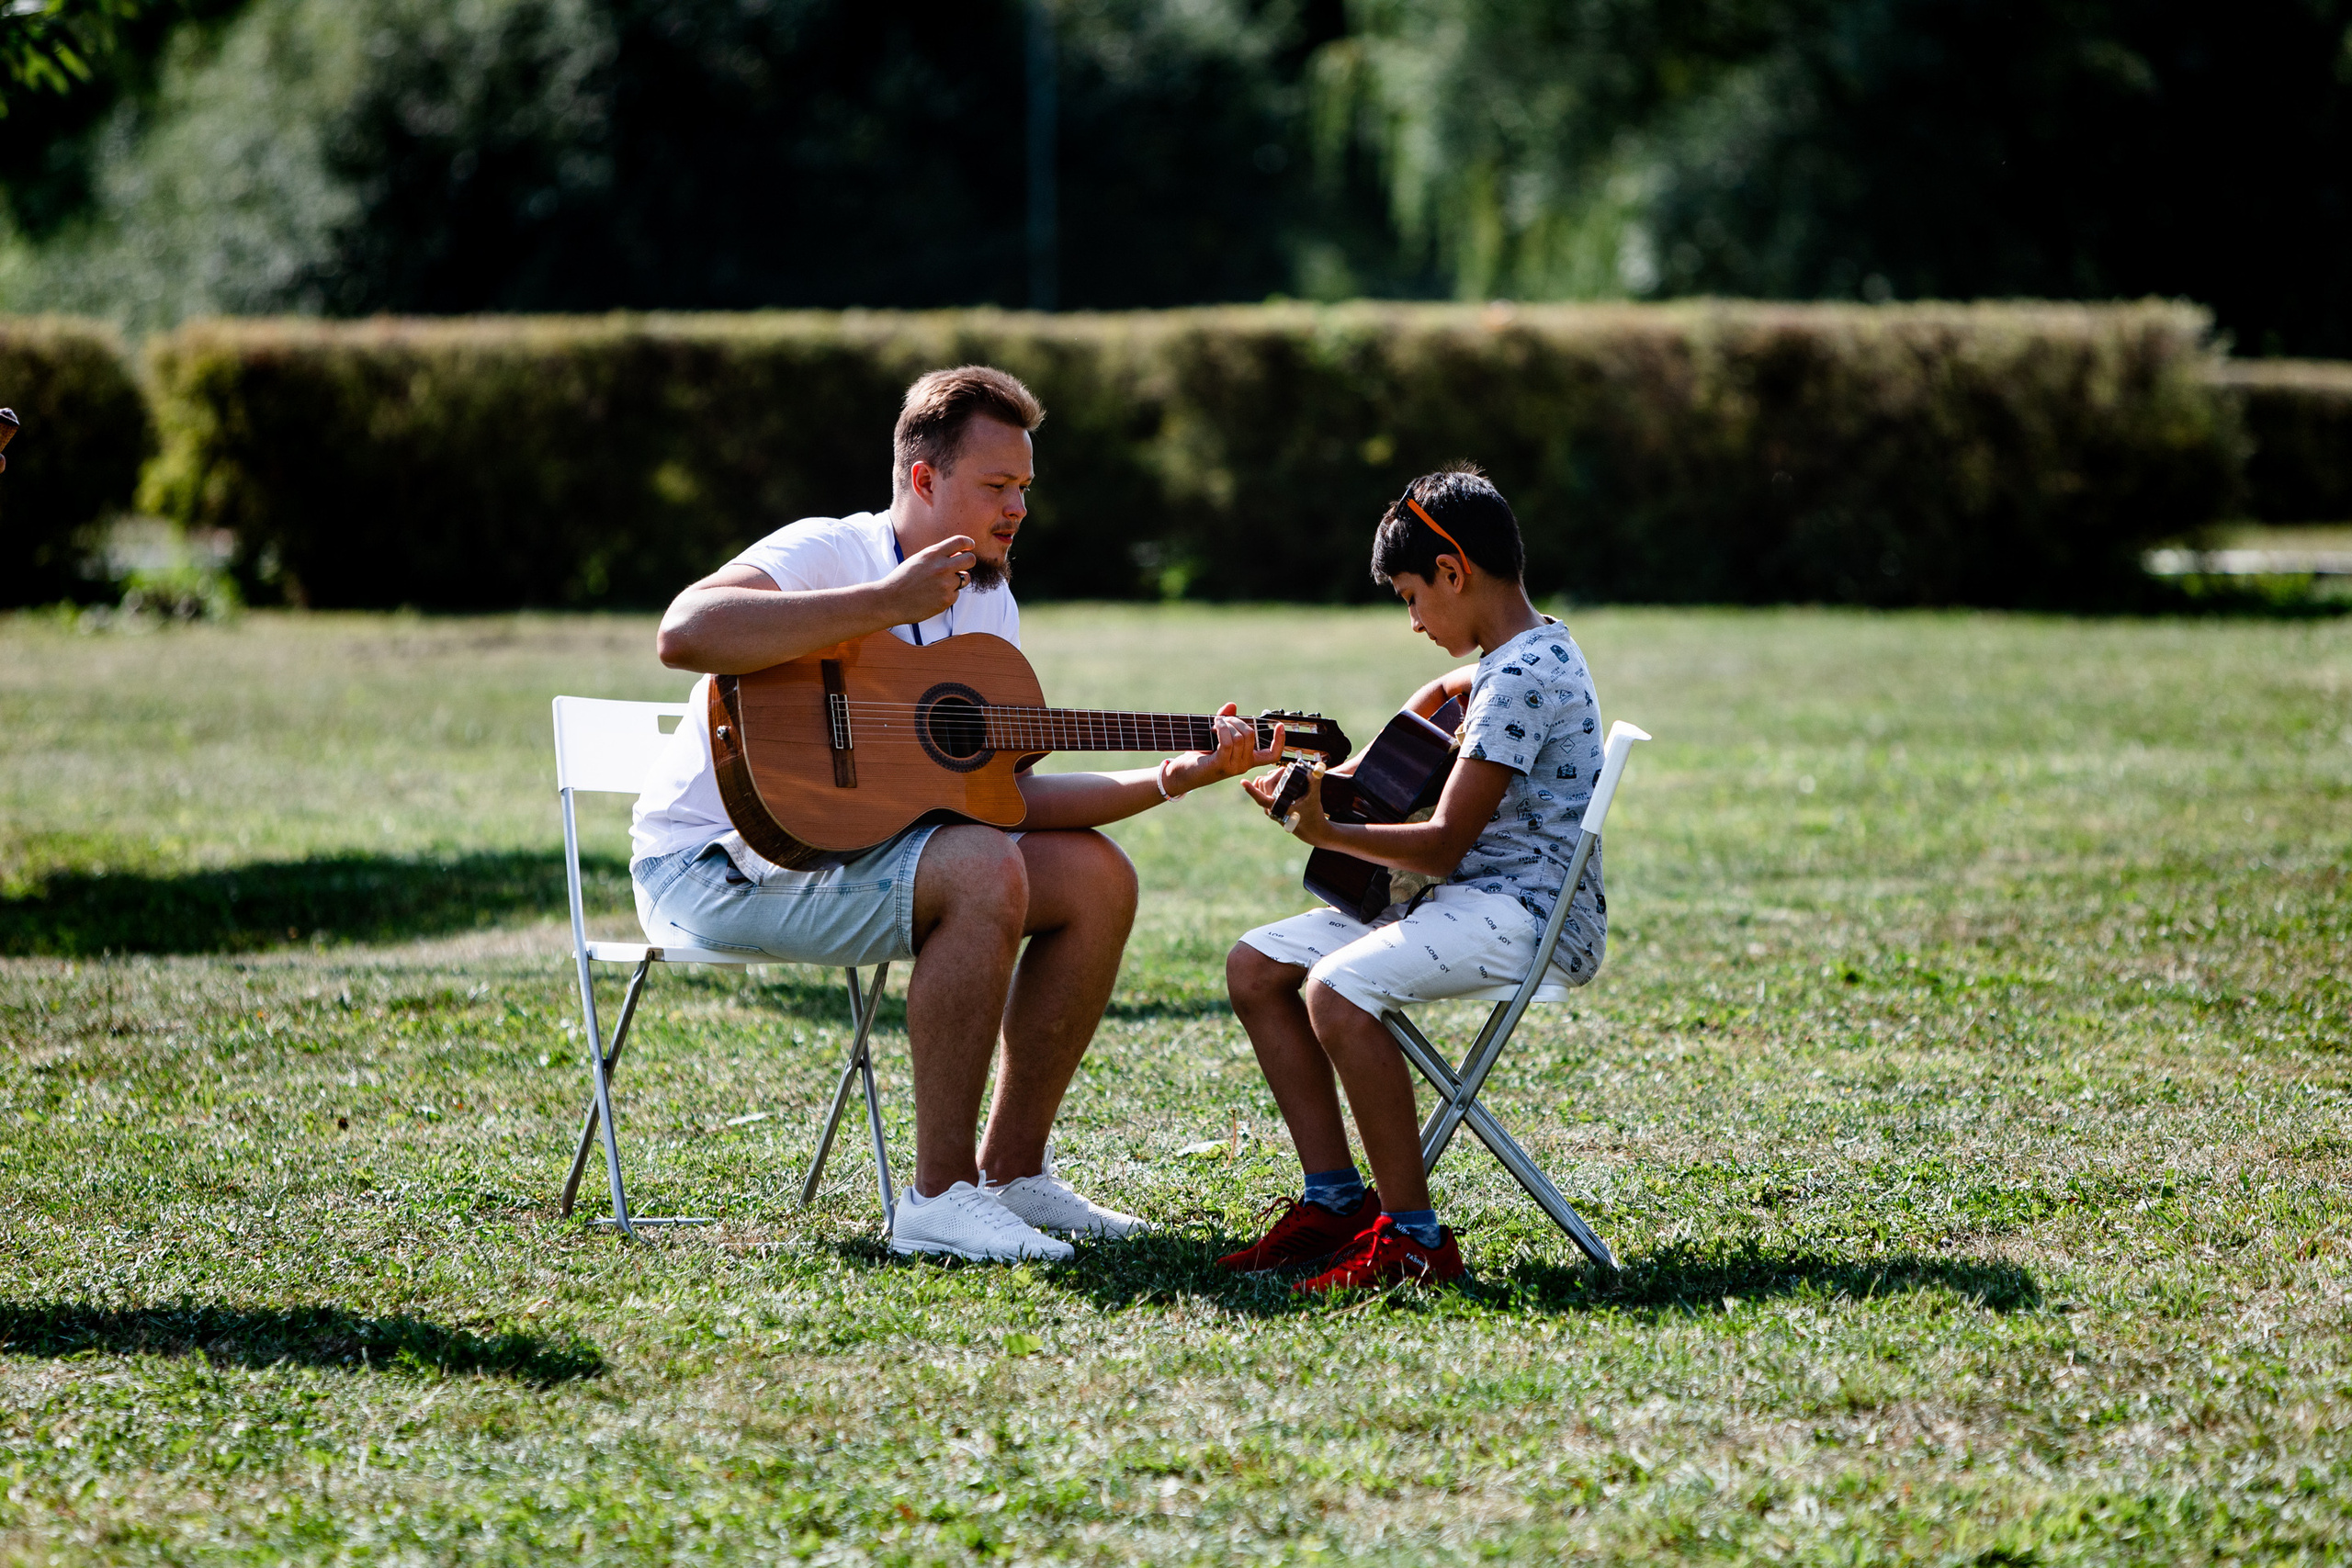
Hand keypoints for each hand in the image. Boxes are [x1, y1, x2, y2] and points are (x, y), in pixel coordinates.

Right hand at [881, 534, 976, 624]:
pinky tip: (932, 596)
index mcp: (932, 553)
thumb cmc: (903, 579)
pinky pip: (956, 594)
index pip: (960, 542)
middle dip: (968, 561)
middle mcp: (942, 567)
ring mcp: (946, 584)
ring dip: (956, 581)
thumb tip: (959, 553)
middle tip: (962, 566)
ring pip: (964, 578)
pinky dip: (948, 595)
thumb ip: (938, 556)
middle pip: (970, 559)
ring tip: (937, 585)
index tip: (970, 546)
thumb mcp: (918, 560)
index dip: (968, 543)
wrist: (890, 600)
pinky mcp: (946, 600)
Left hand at [1167, 703, 1282, 794]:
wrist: (1182, 773)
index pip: (1272, 755)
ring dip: (1226, 723)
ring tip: (1215, 723)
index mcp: (1247, 760)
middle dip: (1236, 721)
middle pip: (1251, 735)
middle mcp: (1244, 766)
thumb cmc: (1199, 755)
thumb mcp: (1215, 736)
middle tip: (1221, 720)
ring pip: (1240, 737)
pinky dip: (1222, 728)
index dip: (1280, 741)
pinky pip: (1228, 741)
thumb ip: (1225, 721)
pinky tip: (1214, 725)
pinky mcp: (1221, 765)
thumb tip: (1232, 705)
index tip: (1279, 725)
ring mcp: (1234, 767)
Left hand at [1242, 762, 1327, 840]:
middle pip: (1265, 784)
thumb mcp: (1314, 797)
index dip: (1251, 790)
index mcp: (1279, 809)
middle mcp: (1271, 809)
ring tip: (1284, 774)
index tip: (1243, 782)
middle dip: (1275, 773)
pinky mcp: (1269, 807)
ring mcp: (1269, 808)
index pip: (1261, 798)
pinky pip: (1262, 791)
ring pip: (1262, 786)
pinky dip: (1266, 781)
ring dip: (1270, 776)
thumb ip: (1315, 781)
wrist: (1311, 830)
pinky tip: (1274, 777)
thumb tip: (1317, 766)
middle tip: (1288, 770)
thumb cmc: (1313, 815)